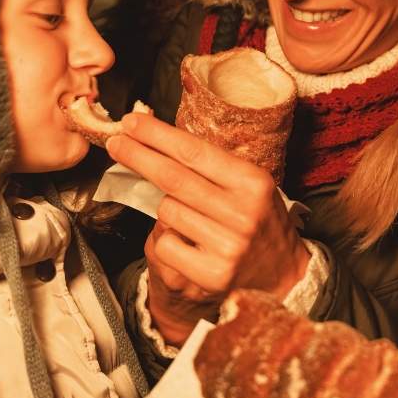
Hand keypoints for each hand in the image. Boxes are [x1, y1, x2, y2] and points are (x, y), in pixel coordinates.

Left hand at [107, 112, 310, 345]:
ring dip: (166, 207)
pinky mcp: (211, 275)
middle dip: (138, 156)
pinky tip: (188, 243)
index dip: (157, 135)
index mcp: (253, 183)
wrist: (282, 275)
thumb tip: (157, 137)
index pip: (194, 151)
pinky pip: (165, 245)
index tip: (132, 122)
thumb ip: (210, 165)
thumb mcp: (249, 185)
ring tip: (191, 216)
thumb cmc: (258, 221)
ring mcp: (227, 246)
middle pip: (173, 177)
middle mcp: (242, 213)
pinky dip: (167, 240)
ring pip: (166, 211)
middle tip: (115, 142)